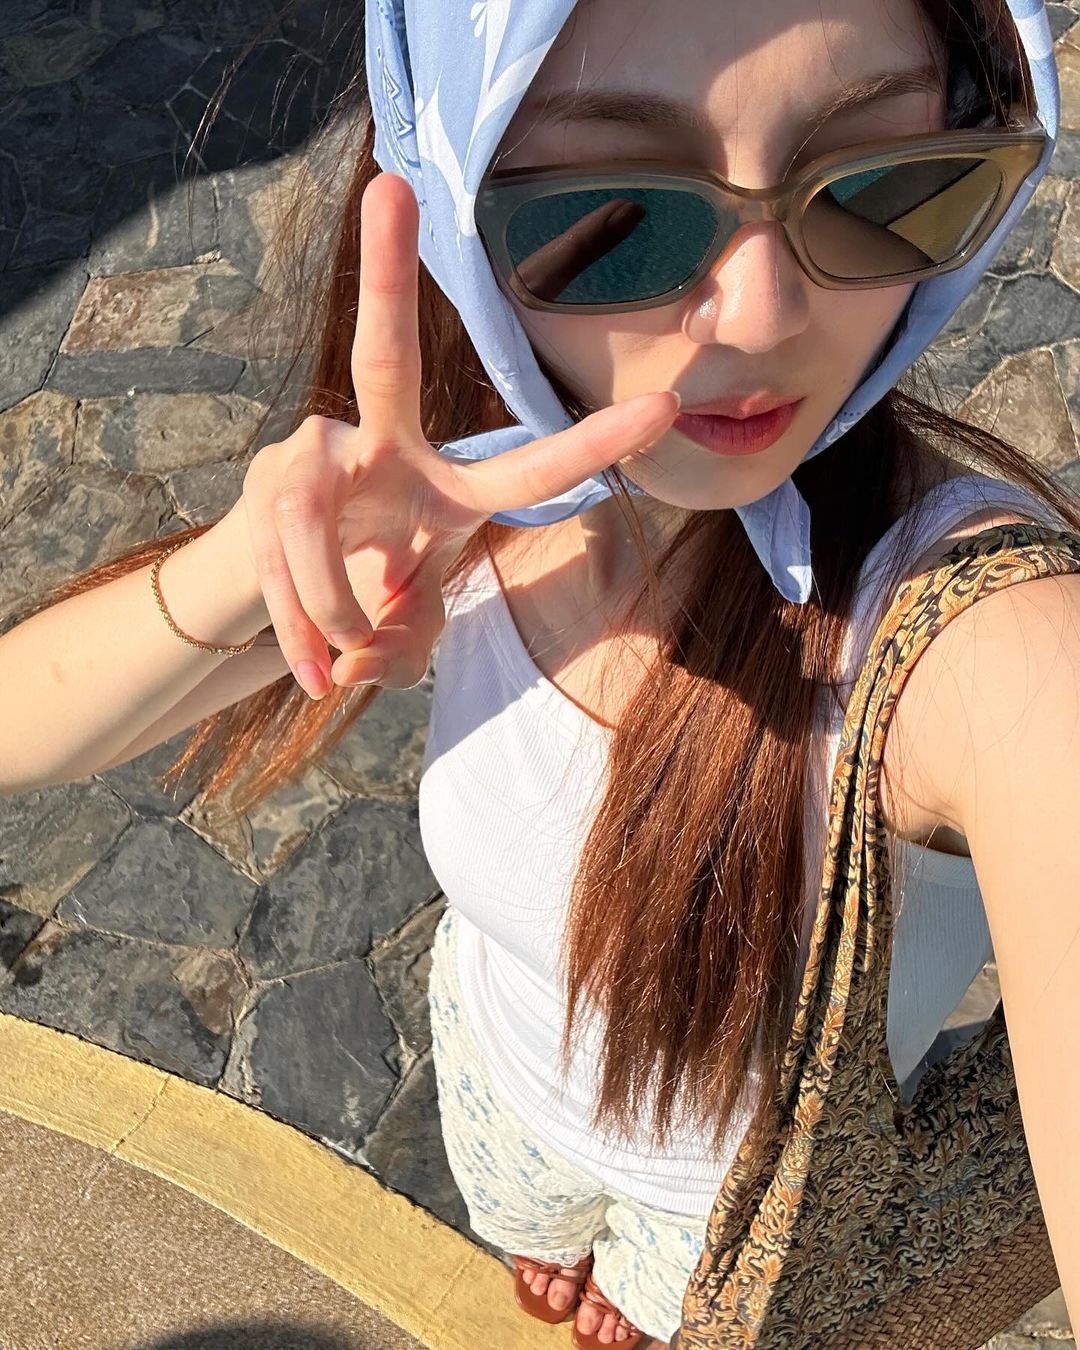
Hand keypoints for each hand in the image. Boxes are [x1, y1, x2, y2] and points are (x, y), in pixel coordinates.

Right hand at [237, 171, 680, 699]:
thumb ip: (399, 650)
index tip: (667, 405)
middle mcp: (378, 443)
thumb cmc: (364, 595)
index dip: (595, 443)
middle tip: (389, 185)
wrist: (274, 599)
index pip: (527, 464)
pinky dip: (300, 633)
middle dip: (385, 273)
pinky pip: (278, 561)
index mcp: (446, 483)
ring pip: (312, 528)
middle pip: (381, 354)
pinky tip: (313, 676)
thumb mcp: (401, 633)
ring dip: (332, 611)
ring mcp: (309, 454)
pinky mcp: (257, 484)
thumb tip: (352, 665)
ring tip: (335, 673)